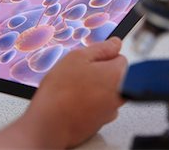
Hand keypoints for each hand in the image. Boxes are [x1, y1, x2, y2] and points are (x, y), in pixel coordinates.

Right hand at [0, 38, 126, 148]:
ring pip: (106, 91)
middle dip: (100, 72)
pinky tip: (74, 102)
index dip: (102, 56)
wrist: (49, 124)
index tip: (89, 60)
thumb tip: (115, 44)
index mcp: (118, 75)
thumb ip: (101, 48)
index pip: (120, 57)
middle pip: (114, 75)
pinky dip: (90, 103)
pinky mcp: (100, 122)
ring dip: (94, 88)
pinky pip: (98, 106)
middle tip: (78, 73)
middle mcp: (120, 94)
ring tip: (73, 88)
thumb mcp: (78, 57)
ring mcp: (111, 110)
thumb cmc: (60, 91)